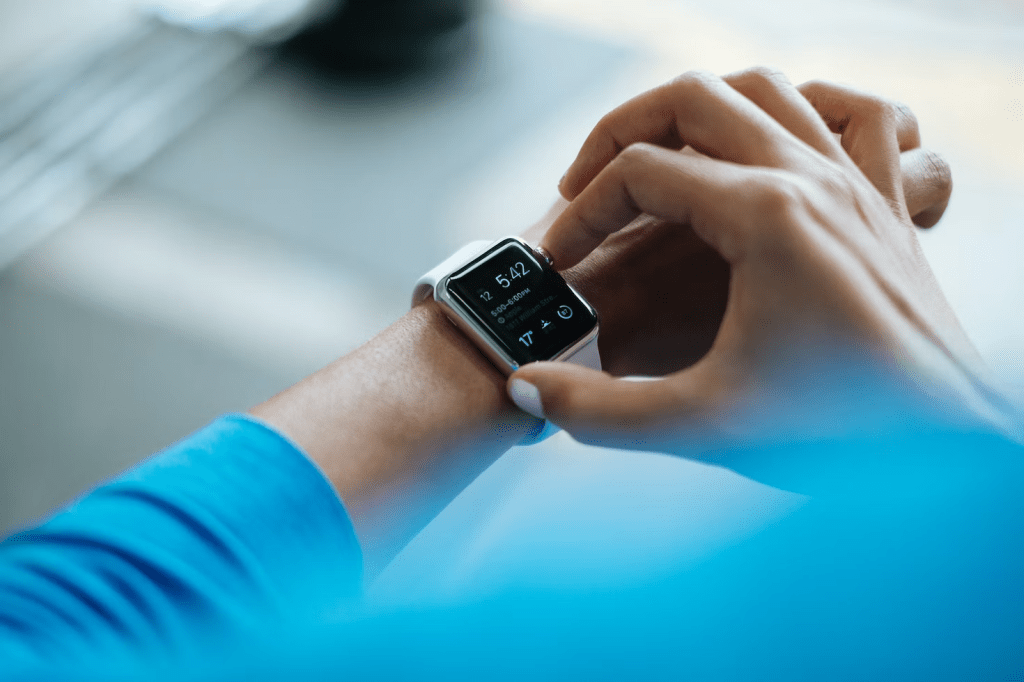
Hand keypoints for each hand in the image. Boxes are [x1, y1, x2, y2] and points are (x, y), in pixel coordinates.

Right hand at [508, 68, 1014, 456]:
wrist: (953, 454)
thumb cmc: (845, 434)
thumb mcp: (702, 425)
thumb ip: (598, 411)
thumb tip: (526, 392)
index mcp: (765, 216)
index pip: (639, 173)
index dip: (579, 216)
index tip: (558, 268)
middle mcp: (813, 180)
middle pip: (692, 98)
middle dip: (619, 131)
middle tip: (583, 185)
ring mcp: (856, 184)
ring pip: (767, 88)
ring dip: (699, 108)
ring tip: (658, 156)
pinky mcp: (882, 208)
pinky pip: (859, 116)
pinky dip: (813, 106)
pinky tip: (782, 138)